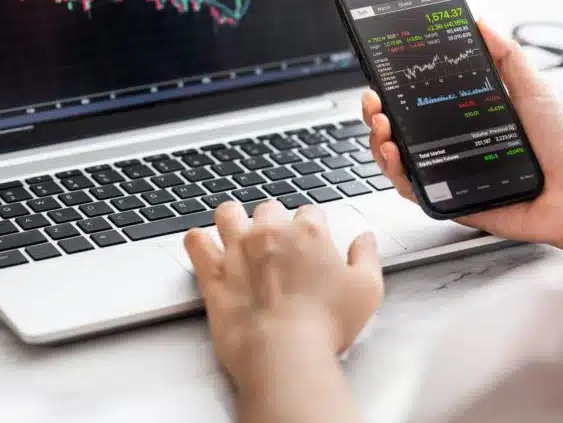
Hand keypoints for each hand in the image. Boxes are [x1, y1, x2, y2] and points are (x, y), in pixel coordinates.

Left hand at [183, 200, 382, 391]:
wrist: (283, 353)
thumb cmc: (325, 325)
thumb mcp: (366, 290)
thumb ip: (367, 257)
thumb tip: (364, 238)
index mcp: (308, 233)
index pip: (310, 213)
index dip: (311, 227)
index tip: (311, 243)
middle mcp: (270, 232)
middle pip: (269, 209)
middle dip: (273, 222)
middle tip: (276, 244)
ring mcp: (237, 248)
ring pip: (229, 213)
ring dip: (233, 219)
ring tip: (237, 232)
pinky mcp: (213, 271)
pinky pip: (195, 241)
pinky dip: (197, 241)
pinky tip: (203, 245)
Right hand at [363, 20, 562, 251]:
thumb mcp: (532, 88)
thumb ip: (507, 55)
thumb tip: (481, 22)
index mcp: (464, 122)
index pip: (416, 106)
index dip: (393, 94)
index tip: (381, 79)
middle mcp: (451, 149)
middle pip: (397, 133)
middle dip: (376, 115)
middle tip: (375, 103)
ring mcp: (448, 176)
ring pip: (396, 162)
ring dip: (379, 142)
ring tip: (382, 127)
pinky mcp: (450, 202)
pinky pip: (413, 192)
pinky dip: (396, 174)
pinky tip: (394, 155)